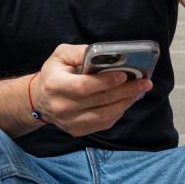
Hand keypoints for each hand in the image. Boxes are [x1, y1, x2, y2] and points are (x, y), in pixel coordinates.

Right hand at [31, 43, 152, 136]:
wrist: (40, 99)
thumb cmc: (54, 73)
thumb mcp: (61, 55)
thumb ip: (80, 52)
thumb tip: (103, 54)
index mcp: (55, 85)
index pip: (84, 86)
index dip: (106, 81)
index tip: (124, 75)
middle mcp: (61, 107)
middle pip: (99, 101)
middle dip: (125, 91)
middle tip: (144, 83)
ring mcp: (69, 122)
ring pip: (104, 115)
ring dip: (125, 103)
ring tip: (139, 92)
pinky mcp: (77, 131)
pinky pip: (103, 124)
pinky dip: (118, 112)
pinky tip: (126, 101)